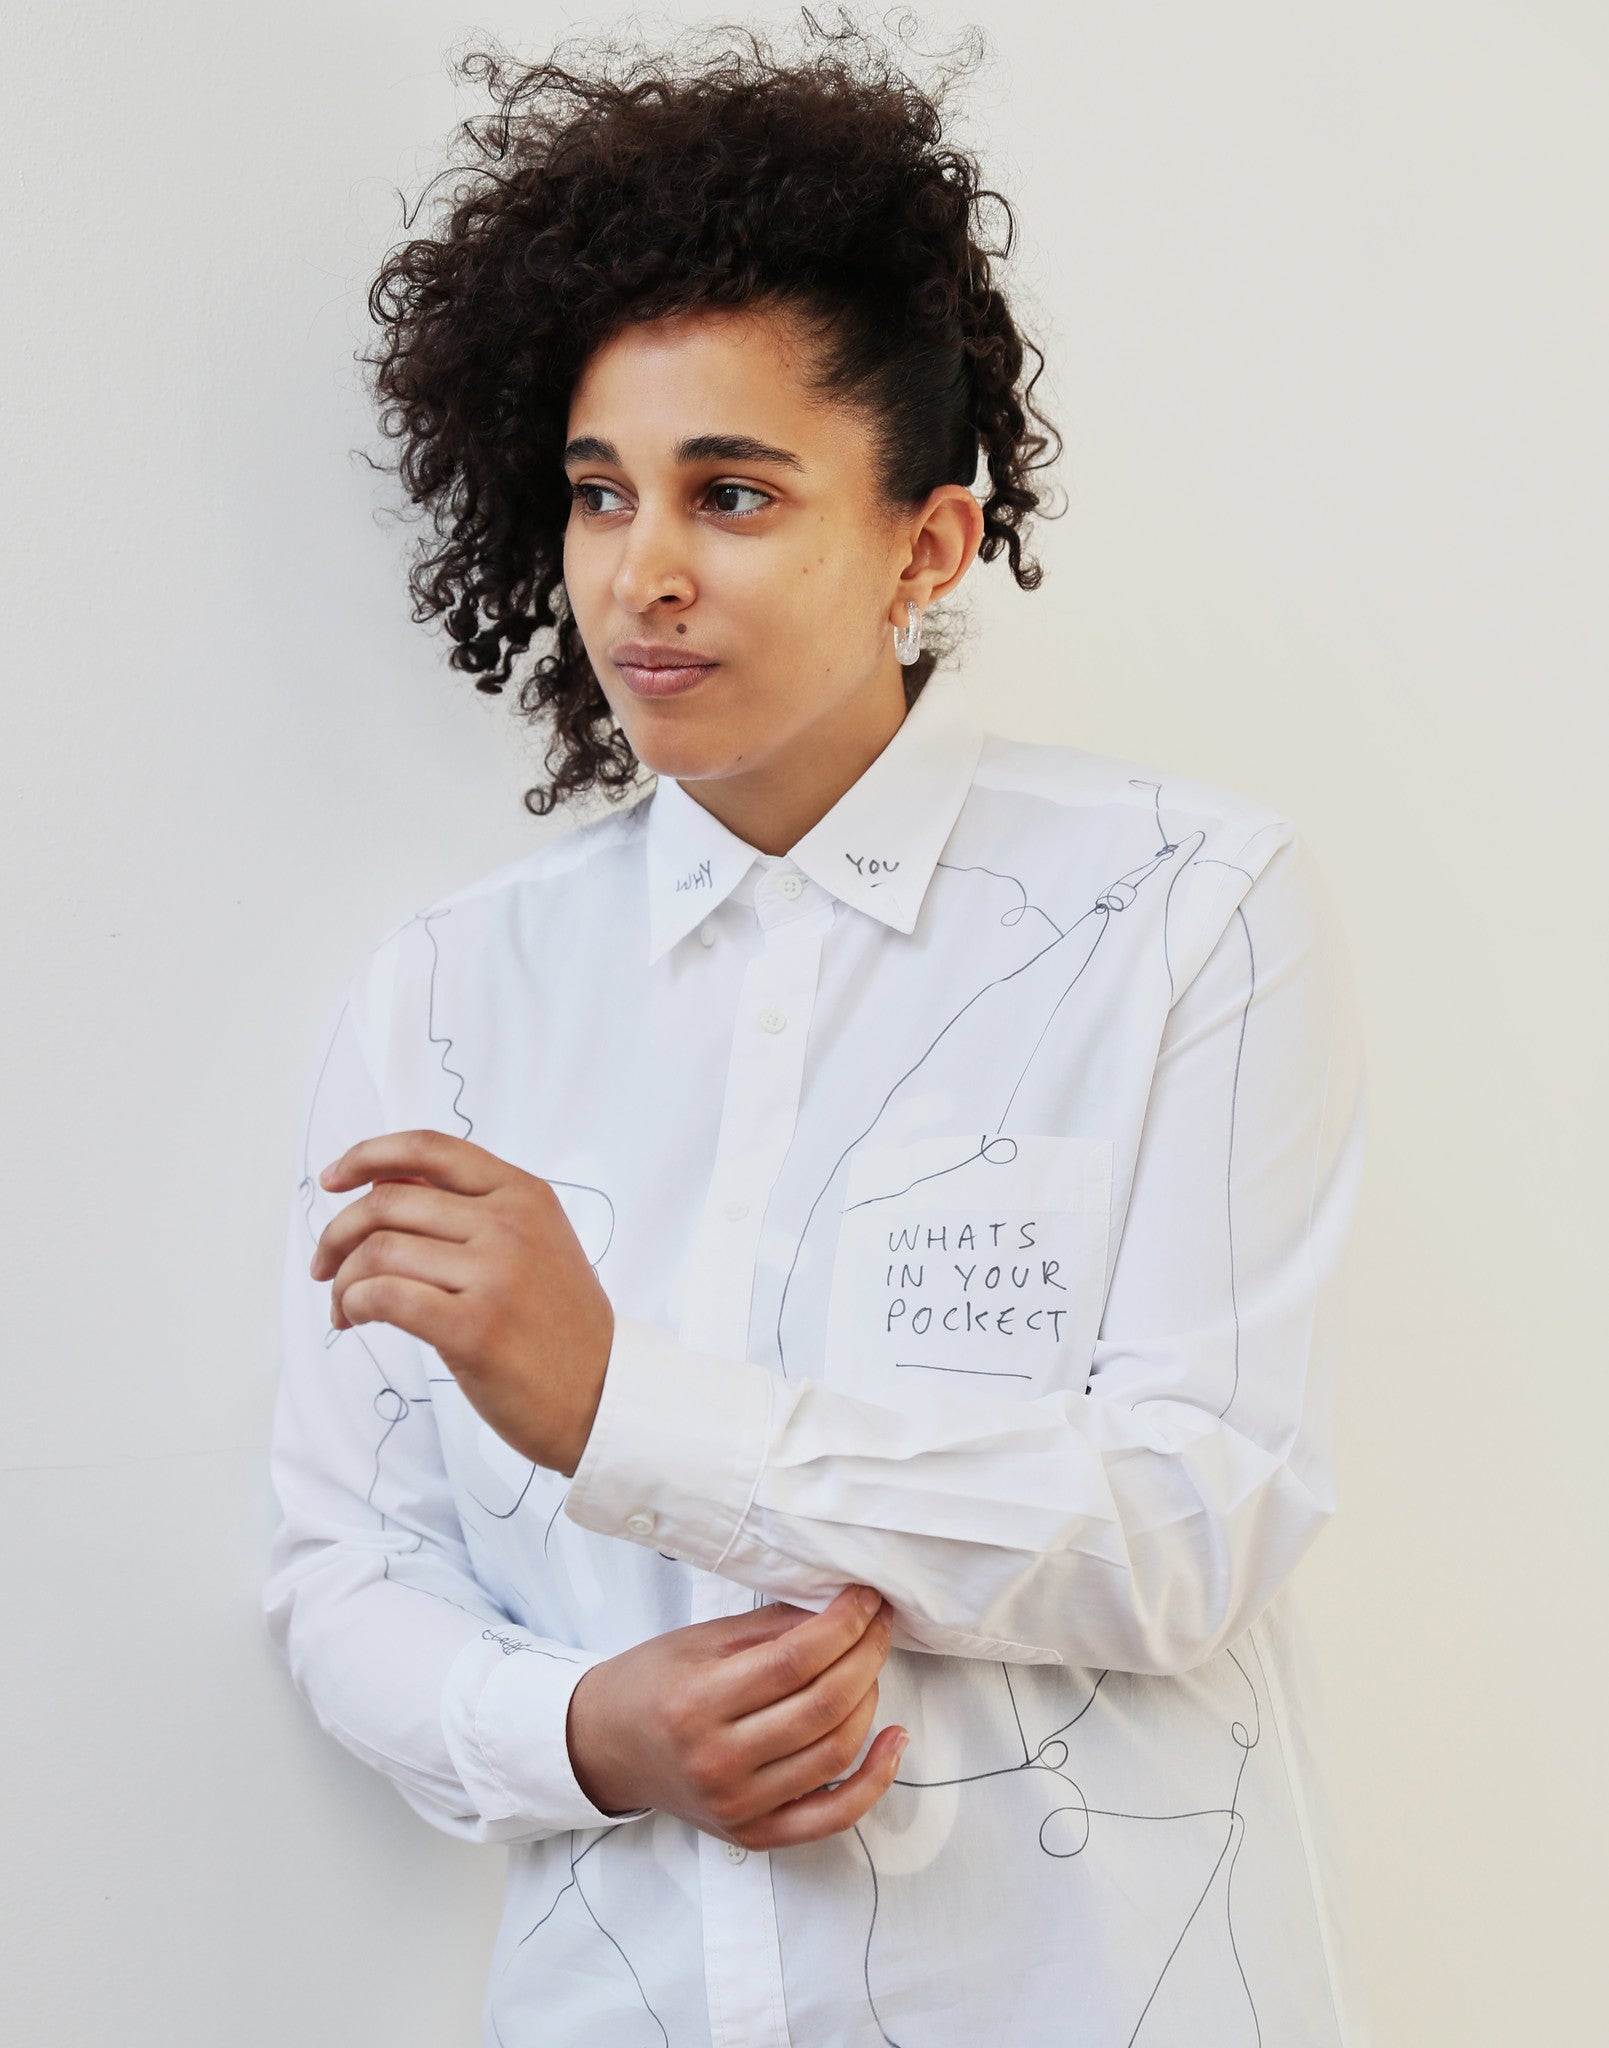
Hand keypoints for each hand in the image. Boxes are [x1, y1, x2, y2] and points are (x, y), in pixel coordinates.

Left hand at [309, 1131, 613, 1476]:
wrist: (604, 1396)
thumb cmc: (560, 1326)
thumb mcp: (536, 1243)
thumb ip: (471, 1209)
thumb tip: (383, 1183)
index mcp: (524, 1195)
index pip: (430, 1149)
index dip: (368, 1155)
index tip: (333, 1178)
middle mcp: (510, 1226)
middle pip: (388, 1202)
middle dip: (338, 1233)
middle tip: (326, 1264)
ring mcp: (494, 1276)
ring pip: (378, 1251)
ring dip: (342, 1279)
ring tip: (343, 1306)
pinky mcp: (473, 1329)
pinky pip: (384, 1297)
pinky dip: (353, 1305)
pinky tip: (355, 1320)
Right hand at [566, 1584, 907, 1848]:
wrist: (607, 1748)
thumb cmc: (652, 1685)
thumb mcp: (699, 1640)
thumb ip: (770, 1628)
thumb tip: (838, 1610)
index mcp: (697, 1702)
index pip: (795, 1660)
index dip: (844, 1625)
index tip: (867, 1599)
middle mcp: (718, 1761)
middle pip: (823, 1706)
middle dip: (867, 1654)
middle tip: (880, 1622)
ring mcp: (739, 1805)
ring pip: (836, 1753)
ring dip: (870, 1700)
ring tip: (872, 1664)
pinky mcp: (756, 1835)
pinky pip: (834, 1815)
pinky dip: (875, 1780)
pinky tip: (893, 1740)